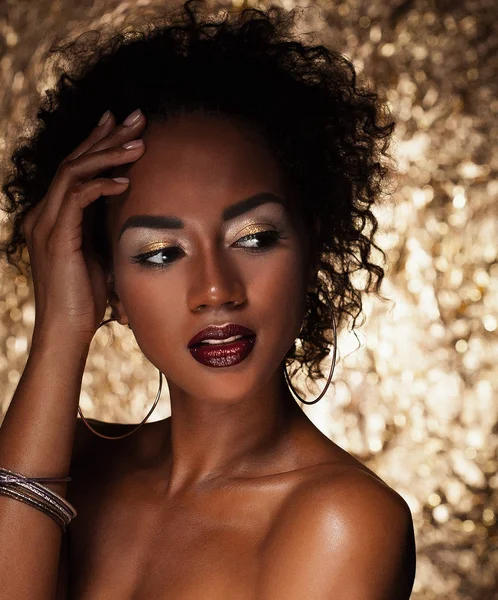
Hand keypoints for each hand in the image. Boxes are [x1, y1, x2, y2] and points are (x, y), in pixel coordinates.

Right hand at [21, 109, 146, 345]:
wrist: (68, 331)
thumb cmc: (87, 298)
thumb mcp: (100, 254)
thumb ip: (106, 229)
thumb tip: (130, 212)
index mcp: (54, 216)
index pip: (76, 168)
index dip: (98, 143)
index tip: (124, 126)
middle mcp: (45, 213)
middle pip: (75, 161)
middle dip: (106, 136)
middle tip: (136, 117)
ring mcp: (46, 224)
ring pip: (74, 172)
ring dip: (108, 155)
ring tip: (139, 143)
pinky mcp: (56, 238)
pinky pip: (77, 199)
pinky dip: (101, 185)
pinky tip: (126, 181)